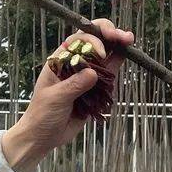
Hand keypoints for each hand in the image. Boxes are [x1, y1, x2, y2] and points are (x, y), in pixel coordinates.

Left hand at [1, 18, 133, 171]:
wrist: (44, 136)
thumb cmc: (42, 114)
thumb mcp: (55, 99)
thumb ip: (73, 85)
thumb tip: (92, 73)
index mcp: (60, 60)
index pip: (78, 40)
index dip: (93, 40)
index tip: (102, 54)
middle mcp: (74, 63)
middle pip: (94, 42)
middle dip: (108, 35)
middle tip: (124, 37)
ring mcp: (86, 74)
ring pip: (104, 54)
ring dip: (117, 45)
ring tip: (129, 39)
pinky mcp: (95, 87)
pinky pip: (109, 72)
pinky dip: (118, 62)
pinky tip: (128, 53)